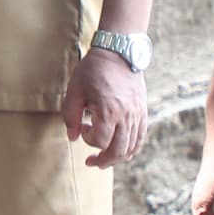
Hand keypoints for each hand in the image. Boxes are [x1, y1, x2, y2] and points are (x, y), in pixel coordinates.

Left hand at [59, 47, 147, 170]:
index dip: (89, 141)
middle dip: (104, 160)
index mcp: (108, 111)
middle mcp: (126, 115)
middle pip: (119, 150)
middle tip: (91, 162)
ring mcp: (137, 114)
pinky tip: (123, 152)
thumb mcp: (74, 90)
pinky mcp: (143, 110)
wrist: (119, 52)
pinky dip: (133, 148)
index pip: (100, 141)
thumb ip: (71, 116)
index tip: (83, 129)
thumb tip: (73, 138)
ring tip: (105, 159)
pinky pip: (141, 136)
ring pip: (132, 146)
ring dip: (118, 157)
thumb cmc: (93, 70)